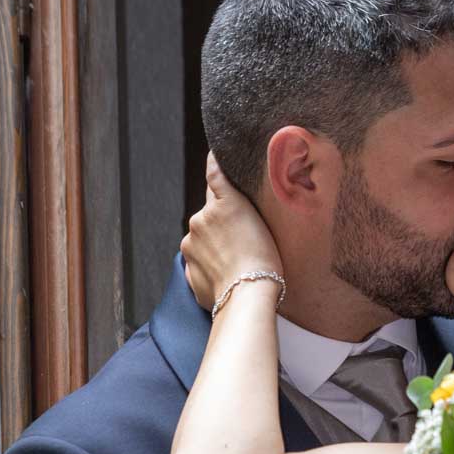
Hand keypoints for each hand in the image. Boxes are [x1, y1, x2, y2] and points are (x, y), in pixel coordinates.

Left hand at [182, 153, 282, 310]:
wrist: (248, 296)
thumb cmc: (264, 257)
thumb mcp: (255, 213)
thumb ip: (227, 187)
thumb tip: (213, 161)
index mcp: (216, 205)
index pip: (215, 180)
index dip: (219, 173)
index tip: (215, 157)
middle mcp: (197, 223)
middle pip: (211, 217)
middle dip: (223, 223)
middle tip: (247, 237)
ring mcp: (190, 249)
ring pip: (204, 242)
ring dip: (217, 247)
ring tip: (240, 260)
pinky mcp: (190, 273)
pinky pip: (202, 266)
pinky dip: (213, 268)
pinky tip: (231, 275)